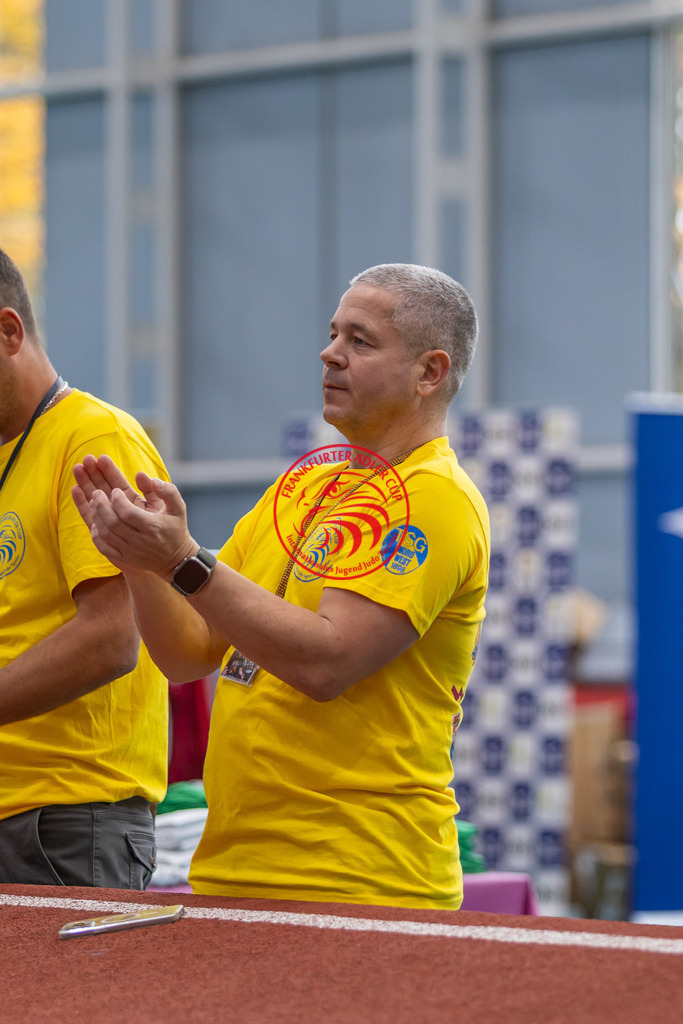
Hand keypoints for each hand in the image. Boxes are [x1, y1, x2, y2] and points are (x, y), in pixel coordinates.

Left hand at [72, 456, 195, 576]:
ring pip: (106, 534)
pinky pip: (104, 548)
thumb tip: (149, 478)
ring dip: (96, 517)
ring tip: (94, 503)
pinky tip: (95, 523)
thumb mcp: (178, 508)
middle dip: (101, 505)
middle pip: (113, 523)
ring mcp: (131, 552)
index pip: (128, 512)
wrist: (177, 560)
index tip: (115, 490)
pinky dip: (96, 535)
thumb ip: (168, 491)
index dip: (118, 500)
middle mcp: (140, 541)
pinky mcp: (124, 559)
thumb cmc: (176, 529)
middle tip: (96, 493)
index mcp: (152, 527)